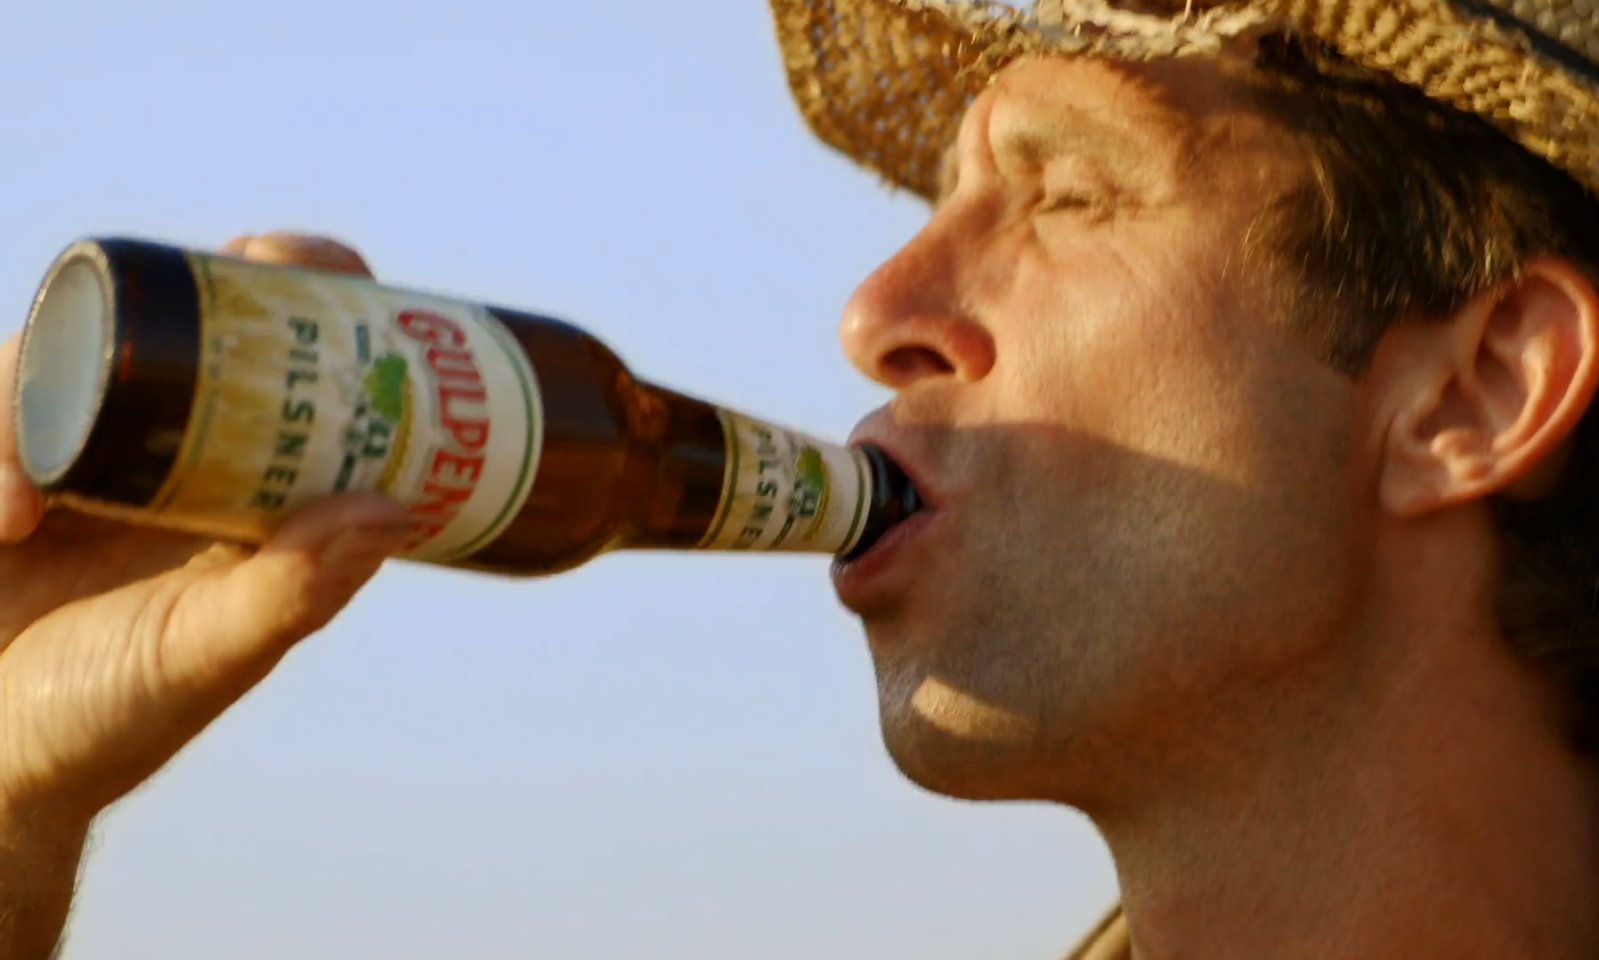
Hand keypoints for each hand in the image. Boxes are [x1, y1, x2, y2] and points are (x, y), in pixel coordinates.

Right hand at [0, 232, 404, 959]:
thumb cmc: (109, 716)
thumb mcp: (203, 653)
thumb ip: (291, 591)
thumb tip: (392, 508)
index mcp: (239, 488)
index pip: (290, 367)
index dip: (318, 299)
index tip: (335, 267)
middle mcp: (165, 453)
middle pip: (181, 324)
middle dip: (194, 287)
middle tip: (225, 273)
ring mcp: (76, 448)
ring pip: (67, 357)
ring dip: (50, 393)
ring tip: (29, 509)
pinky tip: (6, 521)